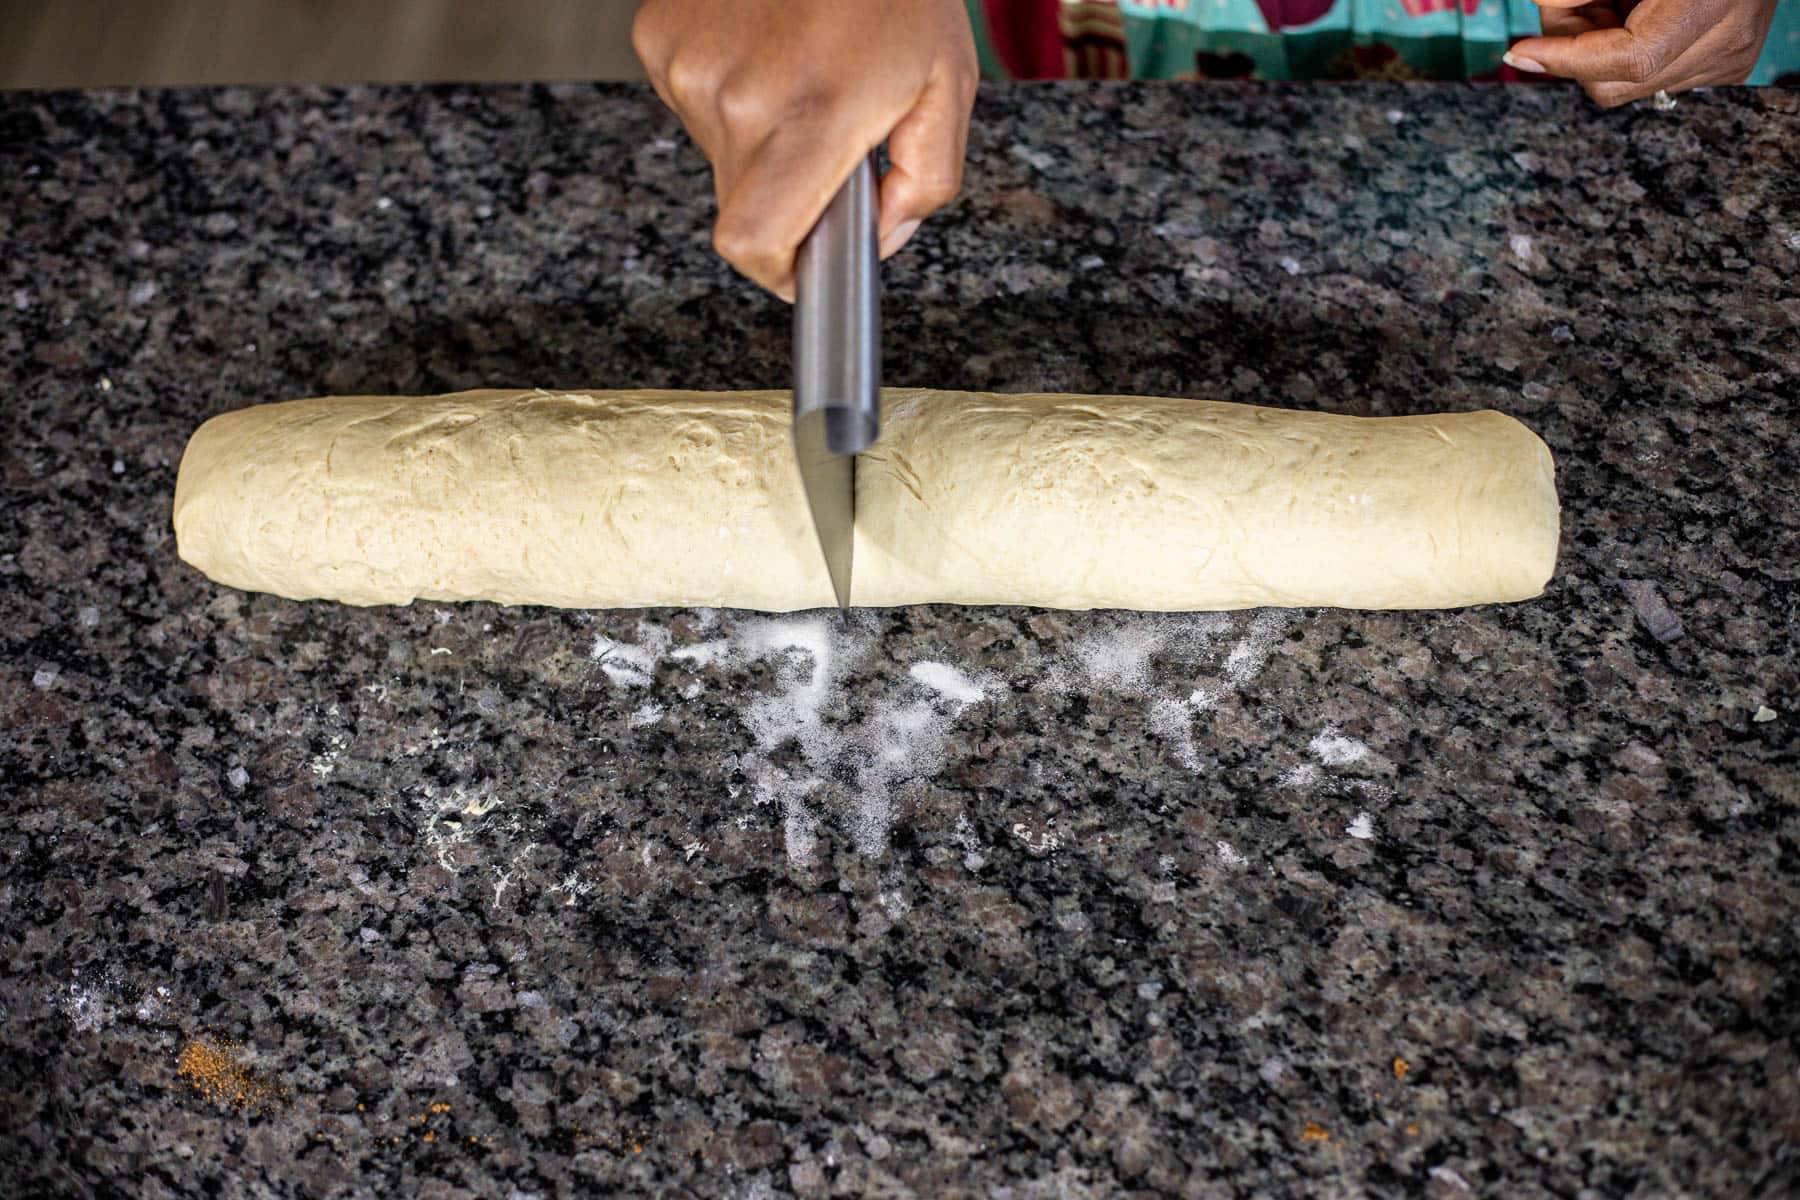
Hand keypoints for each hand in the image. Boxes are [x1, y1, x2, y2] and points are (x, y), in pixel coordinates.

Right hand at [633, 0, 977, 298]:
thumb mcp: (946, 87)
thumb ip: (925, 182)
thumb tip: (881, 235)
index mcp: (809, 119)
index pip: (753, 242)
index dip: (778, 270)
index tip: (803, 266)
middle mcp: (737, 99)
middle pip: (741, 208)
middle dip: (785, 196)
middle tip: (826, 138)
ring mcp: (689, 67)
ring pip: (718, 155)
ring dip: (758, 138)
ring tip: (798, 76)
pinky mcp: (661, 39)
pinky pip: (693, 102)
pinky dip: (728, 93)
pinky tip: (764, 49)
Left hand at [1505, 0, 1778, 106]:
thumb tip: (1536, 21)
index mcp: (1711, 0)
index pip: (1630, 57)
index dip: (1566, 58)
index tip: (1520, 50)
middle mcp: (1728, 38)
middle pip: (1617, 81)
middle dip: (1576, 49)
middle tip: (1574, 4)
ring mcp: (1729, 59)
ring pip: (1628, 85)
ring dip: (1600, 48)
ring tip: (1614, 0)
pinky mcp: (1728, 67)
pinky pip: (1653, 77)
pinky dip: (1625, 51)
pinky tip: (1636, 12)